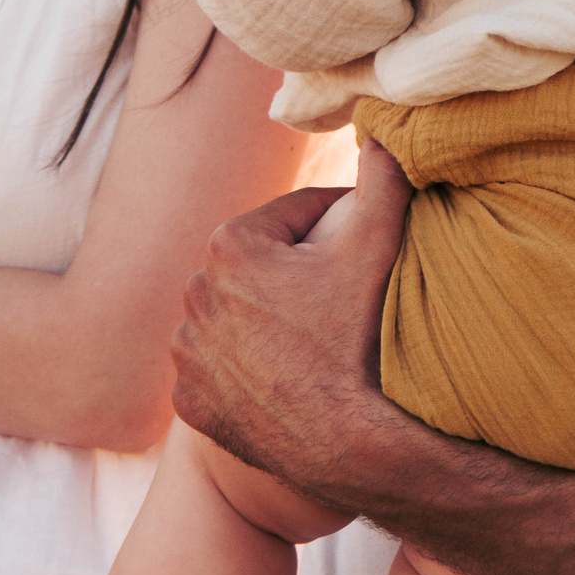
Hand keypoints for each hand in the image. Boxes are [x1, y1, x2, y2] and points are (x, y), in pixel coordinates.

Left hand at [170, 144, 413, 500]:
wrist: (345, 444)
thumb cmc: (361, 342)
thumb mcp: (377, 249)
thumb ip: (382, 180)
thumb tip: (386, 129)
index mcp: (230, 246)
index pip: (289, 218)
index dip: (331, 224)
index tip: (358, 238)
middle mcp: (194, 295)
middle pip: (258, 269)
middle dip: (293, 273)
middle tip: (339, 292)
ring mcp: (188, 353)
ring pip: (233, 319)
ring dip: (263, 321)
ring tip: (311, 336)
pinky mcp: (188, 403)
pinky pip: (216, 374)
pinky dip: (242, 372)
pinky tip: (281, 377)